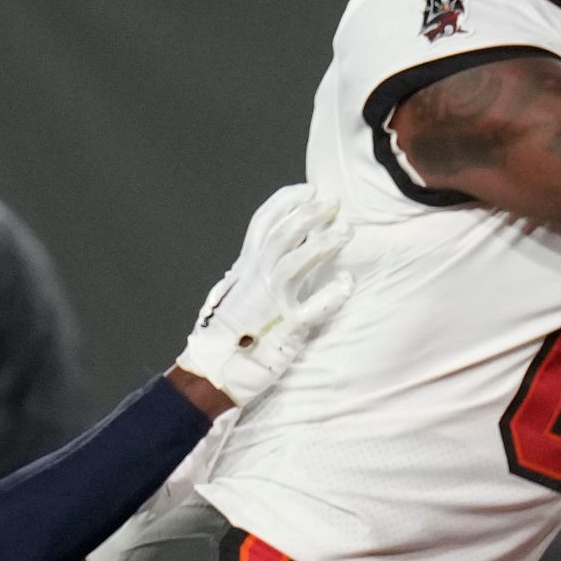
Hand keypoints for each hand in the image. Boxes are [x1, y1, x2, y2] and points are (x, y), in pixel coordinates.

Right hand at [173, 184, 351, 413]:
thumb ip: (250, 273)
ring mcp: (270, 303)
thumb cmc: (225, 334)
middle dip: (309, 214)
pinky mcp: (285, 329)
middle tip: (333, 204)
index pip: (262, 223)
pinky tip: (347, 282)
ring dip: (322, 244)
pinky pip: (313, 309)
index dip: (285, 202)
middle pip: (282, 235)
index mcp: (244, 269)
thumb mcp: (234, 293)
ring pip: (295, 263)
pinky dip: (331, 294)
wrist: (213, 370)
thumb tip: (264, 256)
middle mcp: (256, 279)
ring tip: (346, 232)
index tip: (308, 190)